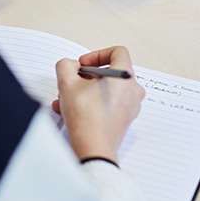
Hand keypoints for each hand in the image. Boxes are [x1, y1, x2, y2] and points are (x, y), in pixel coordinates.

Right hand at [52, 47, 144, 164]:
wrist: (93, 148)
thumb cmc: (86, 118)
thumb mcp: (66, 82)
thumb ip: (66, 65)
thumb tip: (70, 66)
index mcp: (125, 77)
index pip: (117, 52)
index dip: (96, 54)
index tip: (83, 65)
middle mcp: (133, 91)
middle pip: (109, 73)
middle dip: (86, 77)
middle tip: (73, 82)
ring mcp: (130, 106)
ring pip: (106, 90)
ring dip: (84, 91)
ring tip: (67, 99)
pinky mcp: (124, 119)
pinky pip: (108, 103)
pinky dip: (91, 103)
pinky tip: (72, 111)